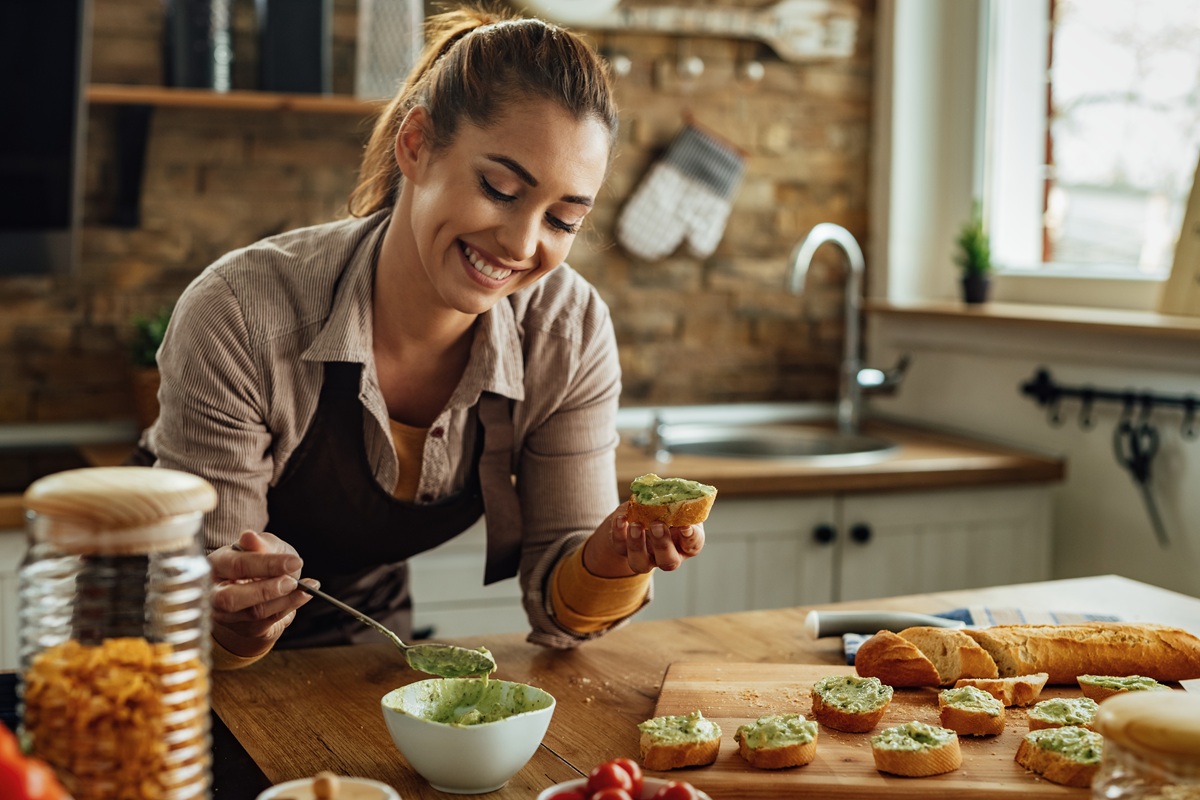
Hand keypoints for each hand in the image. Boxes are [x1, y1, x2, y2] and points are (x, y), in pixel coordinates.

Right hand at [208, 530, 316, 657]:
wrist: (260, 585)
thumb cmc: (260, 561)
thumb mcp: (263, 545)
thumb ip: (259, 543)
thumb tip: (249, 537)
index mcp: (216, 565)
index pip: (237, 566)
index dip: (266, 564)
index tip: (294, 562)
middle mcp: (214, 593)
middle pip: (232, 598)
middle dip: (266, 590)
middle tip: (292, 582)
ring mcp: (225, 614)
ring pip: (253, 613)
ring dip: (284, 600)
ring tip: (306, 588)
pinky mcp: (243, 628)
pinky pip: (267, 622)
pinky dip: (289, 608)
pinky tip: (302, 596)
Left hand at [583, 503, 705, 576]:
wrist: (639, 515)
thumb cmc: (664, 508)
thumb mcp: (672, 502)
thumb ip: (672, 498)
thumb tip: (666, 488)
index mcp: (685, 542)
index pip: (693, 545)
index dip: (691, 537)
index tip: (685, 526)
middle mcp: (667, 555)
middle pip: (668, 561)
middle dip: (662, 545)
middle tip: (657, 526)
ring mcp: (645, 557)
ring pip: (640, 563)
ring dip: (637, 544)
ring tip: (635, 525)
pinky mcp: (624, 551)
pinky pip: (620, 547)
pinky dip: (619, 533)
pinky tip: (621, 519)